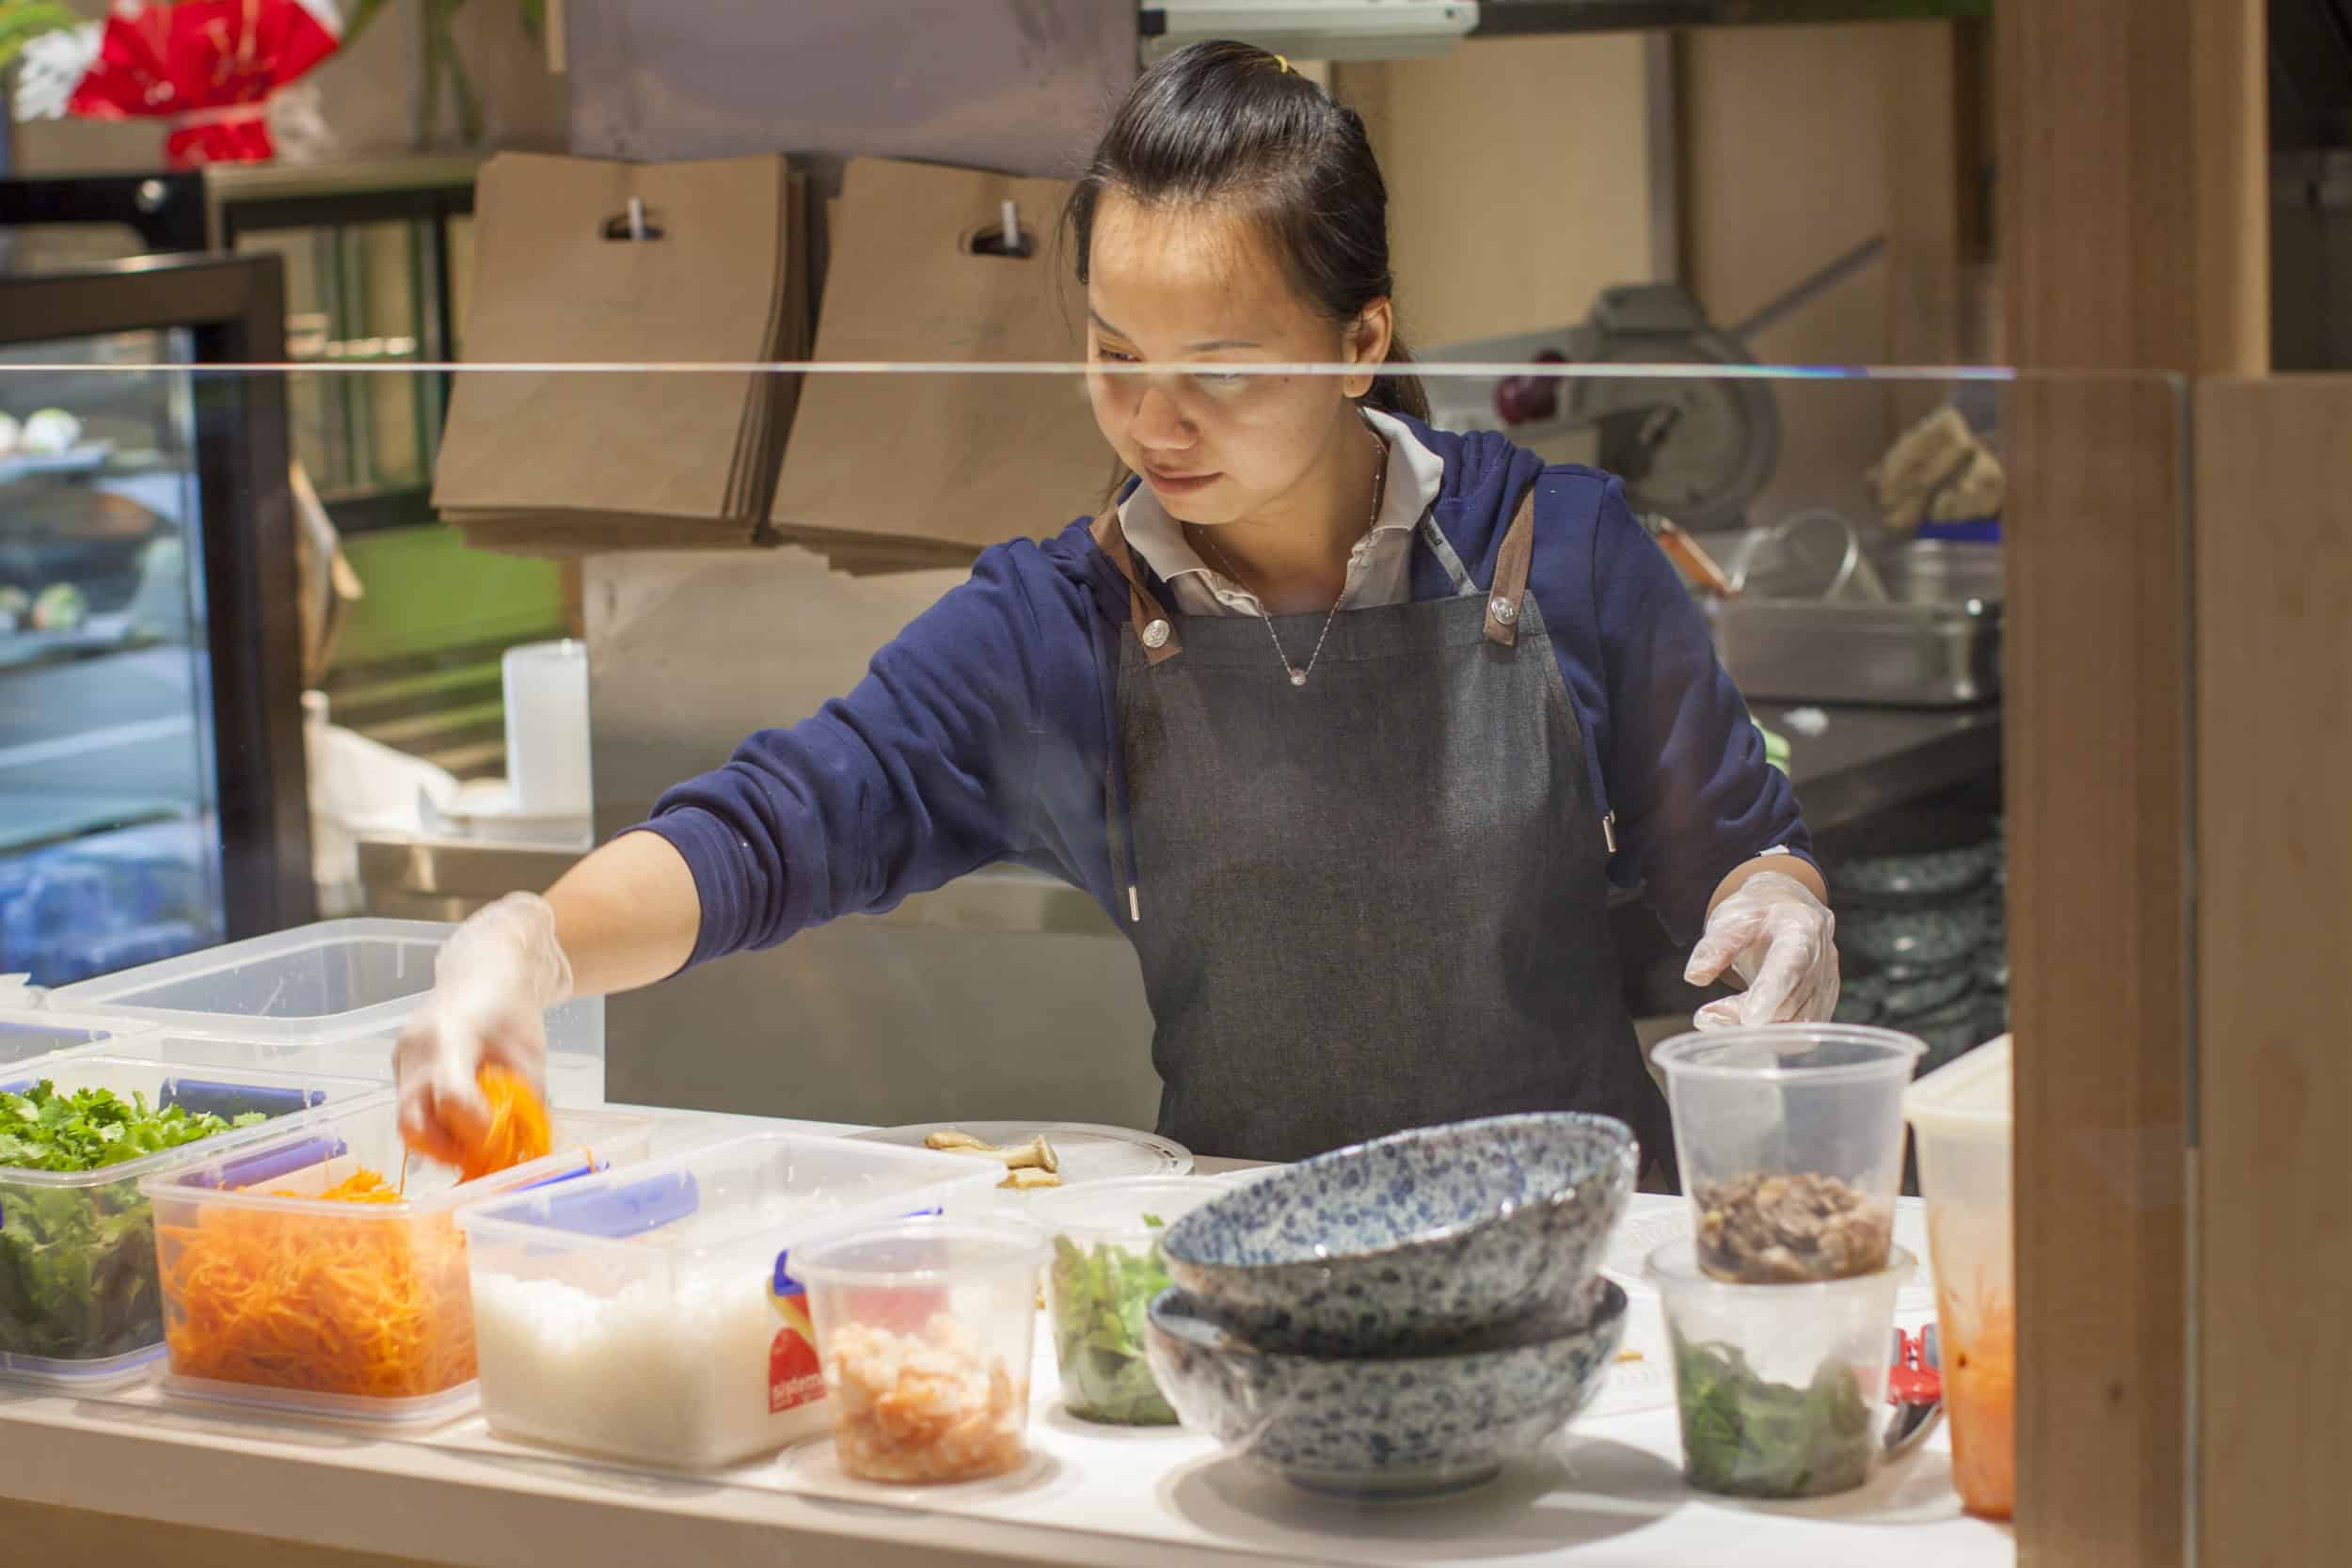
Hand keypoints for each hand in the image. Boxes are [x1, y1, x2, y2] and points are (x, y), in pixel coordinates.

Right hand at [393, 892, 572, 1164]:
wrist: (484, 969)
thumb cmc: (511, 1007)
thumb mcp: (531, 1053)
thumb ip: (526, 1103)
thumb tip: (525, 1150)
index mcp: (449, 1038)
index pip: (452, 1099)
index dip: (476, 1130)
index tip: (501, 1139)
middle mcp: (415, 1050)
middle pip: (412, 1123)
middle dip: (446, 1151)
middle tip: (481, 1155)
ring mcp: (401, 1059)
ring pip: (407, 1121)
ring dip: (440, 1143)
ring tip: (476, 1139)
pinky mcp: (399, 1067)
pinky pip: (410, 1108)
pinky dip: (436, 1125)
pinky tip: (465, 1120)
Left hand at [1683, 869, 1839, 1029]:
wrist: (1787, 911)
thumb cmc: (1759, 914)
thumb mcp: (1730, 918)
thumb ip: (1714, 946)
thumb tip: (1695, 976)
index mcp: (1802, 928)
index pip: (1791, 965)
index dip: (1771, 993)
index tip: (1748, 1018)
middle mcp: (1823, 959)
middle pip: (1791, 1001)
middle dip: (1748, 1017)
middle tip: (1707, 1017)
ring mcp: (1826, 984)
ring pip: (1796, 1023)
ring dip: (1755, 1030)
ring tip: (1718, 1018)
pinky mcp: (1823, 1004)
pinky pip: (1800, 1032)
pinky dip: (1770, 1036)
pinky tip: (1740, 1026)